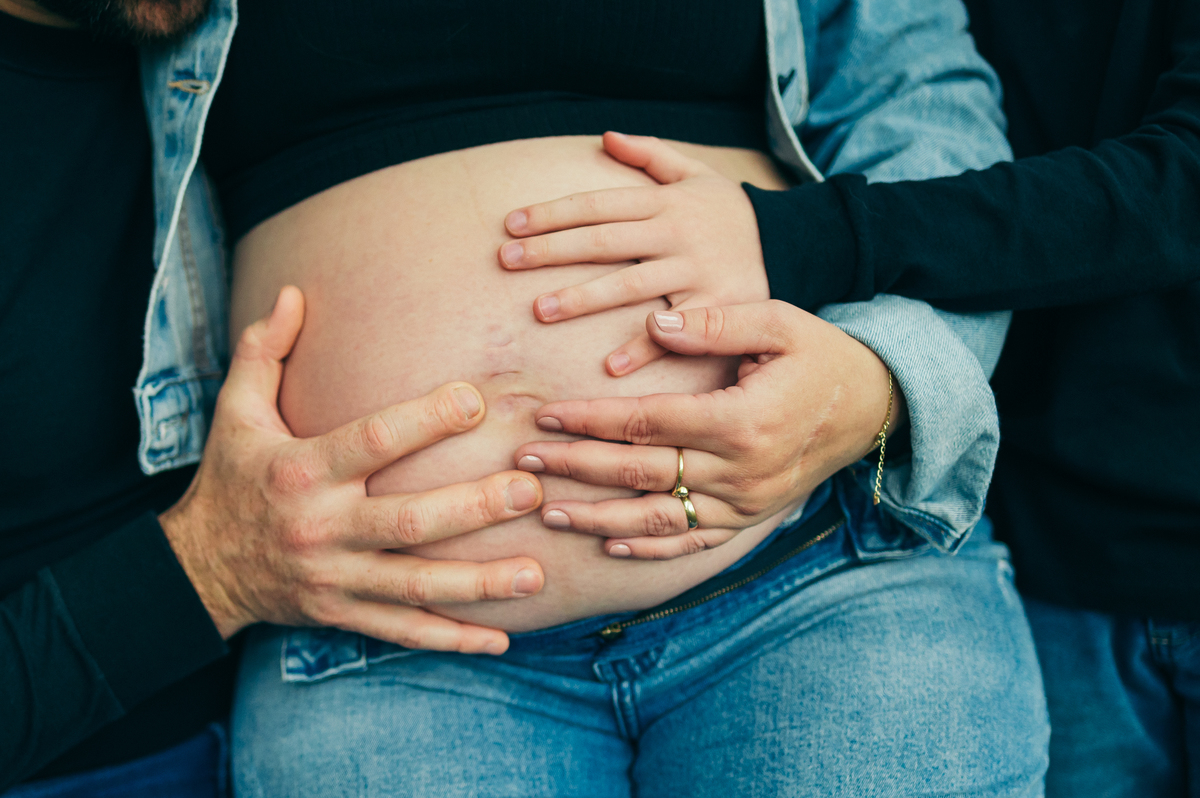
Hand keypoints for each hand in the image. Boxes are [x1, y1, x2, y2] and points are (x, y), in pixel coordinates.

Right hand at [159, 287, 545, 654]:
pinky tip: (499, 639)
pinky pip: (402, 631)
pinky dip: (450, 637)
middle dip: (473, 507)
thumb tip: (294, 292)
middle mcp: (322, 528)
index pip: (372, 441)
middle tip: (528, 489)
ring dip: (478, 583)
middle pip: (407, 521)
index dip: (425, 420)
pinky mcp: (341, 613)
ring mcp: (335, 578)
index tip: (476, 401)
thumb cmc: (230, 479)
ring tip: (534, 574)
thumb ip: (265, 351)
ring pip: (415, 585)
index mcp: (301, 471)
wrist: (197, 570)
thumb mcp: (235, 412)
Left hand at [499, 131, 769, 375]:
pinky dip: (644, 346)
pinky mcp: (716, 306)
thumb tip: (606, 136)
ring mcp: (696, 270)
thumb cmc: (733, 214)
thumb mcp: (699, 175)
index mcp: (665, 202)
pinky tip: (609, 366)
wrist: (796, 245)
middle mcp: (676, 233)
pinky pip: (674, 329)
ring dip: (583, 297)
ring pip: (630, 283)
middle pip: (604, 240)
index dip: (553, 212)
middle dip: (552, 249)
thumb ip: (653, 155)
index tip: (511, 225)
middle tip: (506, 261)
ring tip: (540, 310)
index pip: (598, 203)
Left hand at [513, 301, 903, 559]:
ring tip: (549, 510)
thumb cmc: (820, 357)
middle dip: (576, 467)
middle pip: (640, 473)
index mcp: (741, 420)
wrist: (873, 407)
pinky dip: (650, 546)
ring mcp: (745, 504)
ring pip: (658, 517)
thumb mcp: (779, 324)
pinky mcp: (750, 520)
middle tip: (524, 463)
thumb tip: (655, 322)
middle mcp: (739, 471)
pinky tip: (610, 541)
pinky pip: (693, 543)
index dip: (590, 418)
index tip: (545, 412)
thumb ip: (716, 324)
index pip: (646, 422)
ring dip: (598, 516)